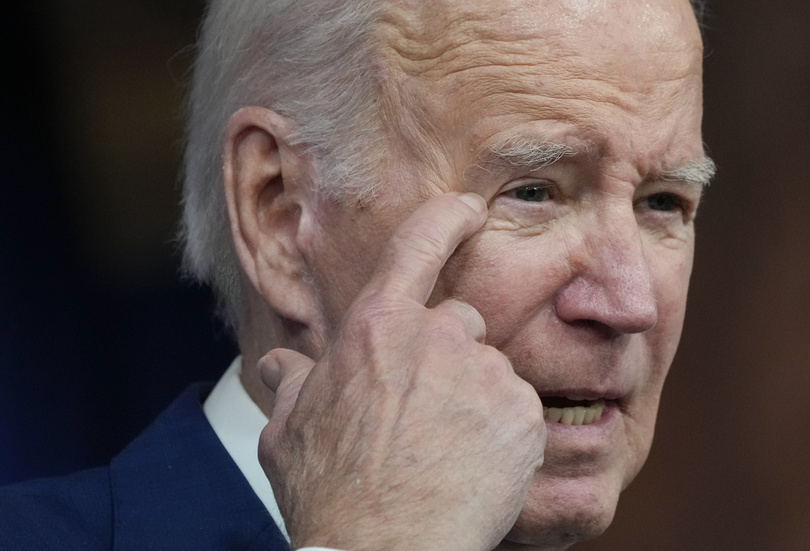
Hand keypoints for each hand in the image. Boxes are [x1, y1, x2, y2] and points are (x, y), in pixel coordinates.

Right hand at [257, 192, 546, 550]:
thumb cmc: (332, 494)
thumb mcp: (289, 433)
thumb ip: (293, 385)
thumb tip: (281, 362)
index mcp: (376, 328)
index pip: (419, 246)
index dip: (448, 218)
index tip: (468, 208)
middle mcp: (437, 337)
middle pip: (460, 321)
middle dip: (448, 358)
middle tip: (426, 415)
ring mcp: (484, 373)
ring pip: (489, 371)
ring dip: (474, 401)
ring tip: (446, 453)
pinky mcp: (521, 413)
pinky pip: (519, 410)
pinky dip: (505, 435)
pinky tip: (475, 469)